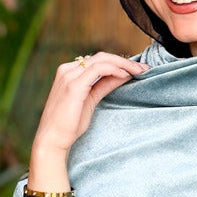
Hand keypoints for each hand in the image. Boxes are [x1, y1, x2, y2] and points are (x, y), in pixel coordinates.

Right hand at [27, 53, 148, 190]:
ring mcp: (69, 75)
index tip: (137, 70)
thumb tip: (121, 76)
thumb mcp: (90, 101)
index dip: (118, 63)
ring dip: (124, 64)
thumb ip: (103, 86)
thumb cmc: (69, 125)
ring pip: (102, 60)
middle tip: (144, 69)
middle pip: (101, 57)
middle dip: (125, 61)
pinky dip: (115, 69)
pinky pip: (99, 69)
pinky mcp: (74, 85)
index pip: (97, 61)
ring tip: (139, 71)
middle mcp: (68, 70)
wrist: (52, 139)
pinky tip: (126, 75)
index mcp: (69, 72)